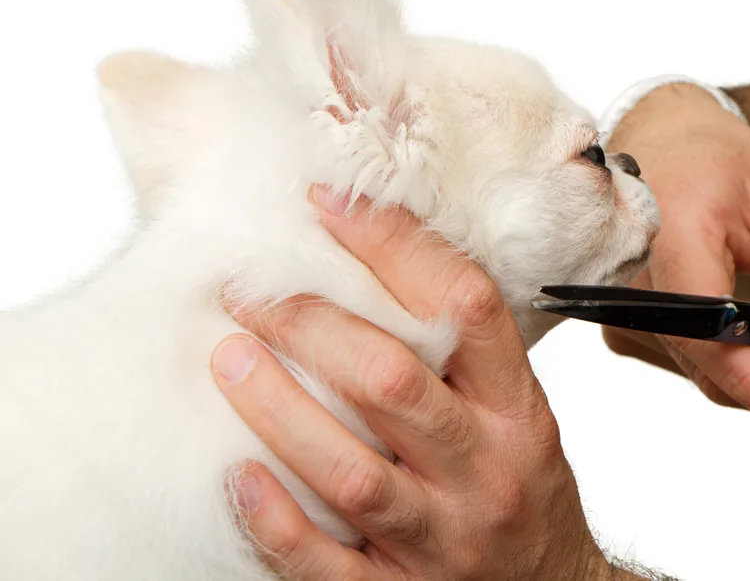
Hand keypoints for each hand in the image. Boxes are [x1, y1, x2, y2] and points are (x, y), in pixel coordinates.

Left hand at [210, 192, 658, 579]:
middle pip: (393, 382)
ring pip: (352, 470)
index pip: (466, 307)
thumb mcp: (518, 414)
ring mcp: (443, 538)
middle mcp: (485, 470)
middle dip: (311, 324)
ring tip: (227, 359)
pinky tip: (238, 476)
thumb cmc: (522, 491)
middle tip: (250, 291)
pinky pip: (327, 564)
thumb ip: (463, 356)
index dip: (396, 245)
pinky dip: (277, 520)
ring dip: (279, 409)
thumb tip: (379, 264)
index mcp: (518, 412)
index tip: (332, 206)